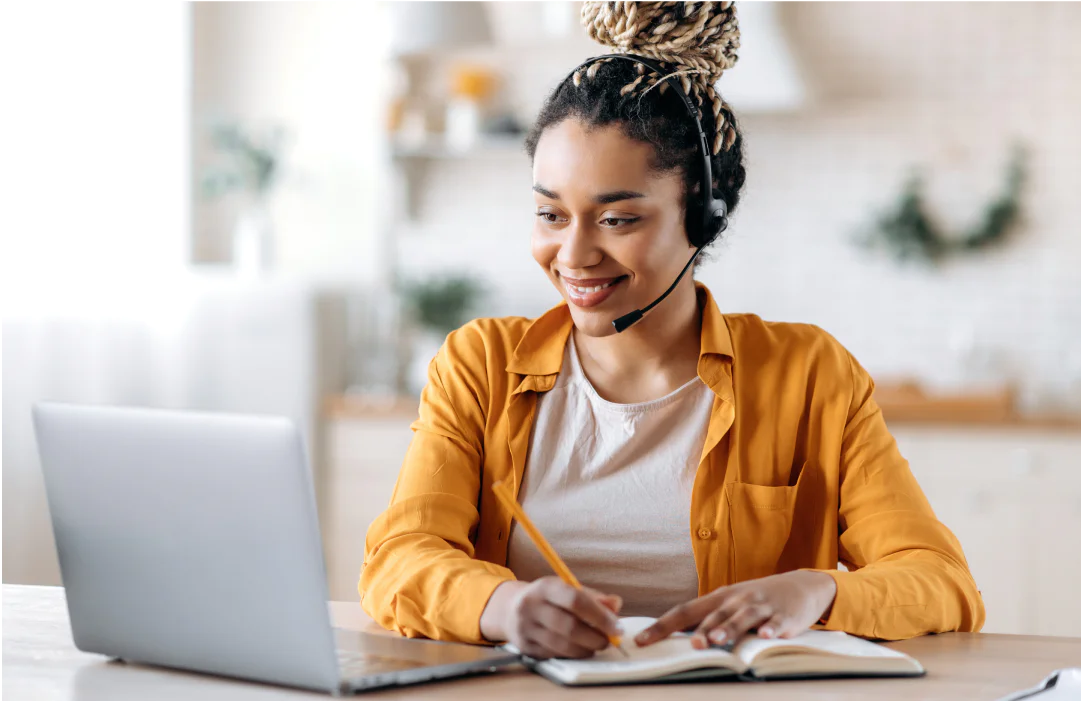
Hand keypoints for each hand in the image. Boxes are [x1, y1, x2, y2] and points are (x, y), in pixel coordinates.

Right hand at [479, 577, 622, 658]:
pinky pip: (554, 654)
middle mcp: (532, 606)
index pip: (575, 600)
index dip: (600, 616)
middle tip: (609, 641)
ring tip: (596, 646)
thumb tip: (616, 605)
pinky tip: (580, 650)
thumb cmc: (546, 599)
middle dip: (595, 637)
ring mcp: (526, 628)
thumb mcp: (566, 589)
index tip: (617, 627)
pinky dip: (572, 654)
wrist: (509, 609)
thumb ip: (593, 597)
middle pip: (569, 626)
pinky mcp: (524, 647)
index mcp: (545, 587)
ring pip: (562, 645)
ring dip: (585, 649)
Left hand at [635, 571, 836, 648]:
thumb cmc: (757, 601)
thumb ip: (707, 621)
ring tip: (716, 640)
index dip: (663, 626)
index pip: (684, 611)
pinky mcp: (784, 616)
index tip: (642, 641)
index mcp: (718, 599)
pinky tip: (765, 636)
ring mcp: (761, 606)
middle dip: (700, 630)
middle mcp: (736, 600)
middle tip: (689, 645)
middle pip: (714, 615)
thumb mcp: (730, 606)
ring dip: (728, 629)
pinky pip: (776, 623)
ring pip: (742, 617)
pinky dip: (770, 629)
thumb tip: (675, 640)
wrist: (801, 586)